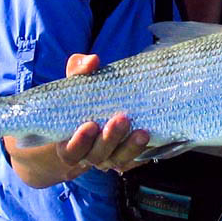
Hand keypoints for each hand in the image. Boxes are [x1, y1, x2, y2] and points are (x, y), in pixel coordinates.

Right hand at [54, 54, 149, 173]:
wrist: (100, 112)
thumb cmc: (83, 100)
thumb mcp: (77, 84)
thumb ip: (79, 71)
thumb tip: (92, 61)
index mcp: (70, 143)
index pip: (70, 151)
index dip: (79, 142)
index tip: (89, 125)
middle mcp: (89, 155)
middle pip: (97, 155)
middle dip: (110, 139)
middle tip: (122, 119)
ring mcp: (109, 158)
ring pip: (119, 159)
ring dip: (130, 147)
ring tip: (142, 132)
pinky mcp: (128, 157)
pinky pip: (136, 159)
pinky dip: (143, 150)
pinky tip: (151, 137)